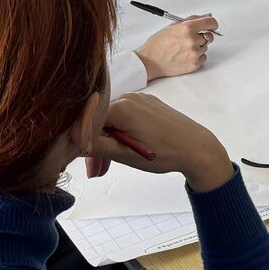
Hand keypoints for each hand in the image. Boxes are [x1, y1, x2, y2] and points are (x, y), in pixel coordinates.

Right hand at [86, 93, 233, 192]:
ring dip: (106, 143)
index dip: (80, 142)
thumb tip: (72, 141)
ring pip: (111, 120)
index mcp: (121, 107)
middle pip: (99, 121)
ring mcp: (140, 99)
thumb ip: (96, 146)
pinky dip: (119, 134)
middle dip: (94, 146)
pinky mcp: (149, 104)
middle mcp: (128, 97)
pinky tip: (121, 151)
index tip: (80, 162)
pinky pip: (125, 117)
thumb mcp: (125, 154)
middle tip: (94, 172)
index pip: (87, 121)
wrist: (197, 148)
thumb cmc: (163, 153)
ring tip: (104, 168)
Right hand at [134, 15, 218, 79]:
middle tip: (190, 38)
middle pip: (210, 35)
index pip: (211, 22)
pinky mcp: (194, 64)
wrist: (150, 62)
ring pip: (205, 47)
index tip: (211, 25)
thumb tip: (207, 16)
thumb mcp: (172, 26)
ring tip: (183, 48)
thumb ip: (192, 20)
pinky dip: (197, 56)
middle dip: (203, 35)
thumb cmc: (158, 44)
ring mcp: (194, 53)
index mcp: (187, 28)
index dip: (212, 23)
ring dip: (198, 46)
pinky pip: (203, 57)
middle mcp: (192, 40)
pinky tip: (184, 55)